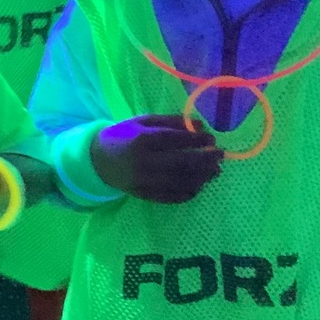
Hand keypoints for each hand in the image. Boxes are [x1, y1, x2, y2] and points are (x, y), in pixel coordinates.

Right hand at [90, 114, 222, 202]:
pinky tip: (199, 184)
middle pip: (183, 163)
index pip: (176, 140)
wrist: (99, 161)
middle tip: (220, 155)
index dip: (198, 140)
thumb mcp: (144, 122)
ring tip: (214, 171)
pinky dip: (190, 192)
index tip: (212, 139)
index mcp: (142, 140)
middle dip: (206, 160)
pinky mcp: (146, 195)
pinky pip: (173, 197)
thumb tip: (200, 125)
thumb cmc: (124, 136)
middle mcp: (144, 162)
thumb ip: (171, 122)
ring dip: (202, 177)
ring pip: (181, 182)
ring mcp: (145, 182)